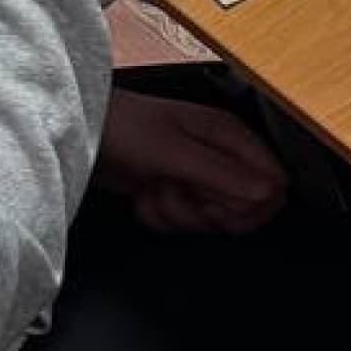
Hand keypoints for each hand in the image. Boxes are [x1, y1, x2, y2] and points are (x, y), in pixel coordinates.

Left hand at [96, 90, 287, 232]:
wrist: (78, 133)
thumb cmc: (124, 129)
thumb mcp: (173, 152)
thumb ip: (221, 173)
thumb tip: (271, 192)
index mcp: (230, 136)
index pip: (273, 180)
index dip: (251, 203)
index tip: (217, 206)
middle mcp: (219, 156)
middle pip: (243, 205)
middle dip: (208, 210)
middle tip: (181, 194)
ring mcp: (196, 176)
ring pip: (209, 218)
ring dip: (177, 212)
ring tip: (154, 188)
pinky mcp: (175, 192)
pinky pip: (182, 222)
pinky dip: (159, 216)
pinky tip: (144, 195)